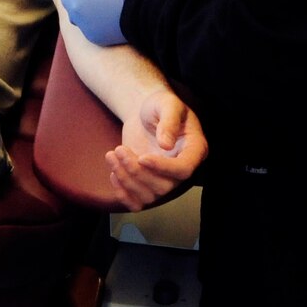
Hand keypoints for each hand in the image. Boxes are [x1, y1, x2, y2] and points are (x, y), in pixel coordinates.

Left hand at [49, 0, 139, 45]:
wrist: (144, 6)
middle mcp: (72, 7)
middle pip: (67, 0)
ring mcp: (81, 24)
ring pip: (76, 16)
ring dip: (83, 10)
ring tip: (103, 5)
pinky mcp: (92, 36)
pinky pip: (88, 28)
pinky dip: (95, 23)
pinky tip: (109, 17)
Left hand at [103, 89, 207, 208]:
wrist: (144, 111)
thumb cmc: (159, 104)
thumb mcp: (167, 104)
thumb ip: (169, 122)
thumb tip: (166, 145)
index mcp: (194, 150)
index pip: (184, 170)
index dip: (163, 168)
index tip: (142, 157)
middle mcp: (181, 168)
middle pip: (164, 187)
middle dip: (137, 172)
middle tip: (119, 149)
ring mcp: (164, 178)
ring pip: (149, 196)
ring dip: (126, 179)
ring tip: (112, 154)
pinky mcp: (146, 183)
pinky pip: (137, 202)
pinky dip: (123, 194)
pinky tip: (113, 173)